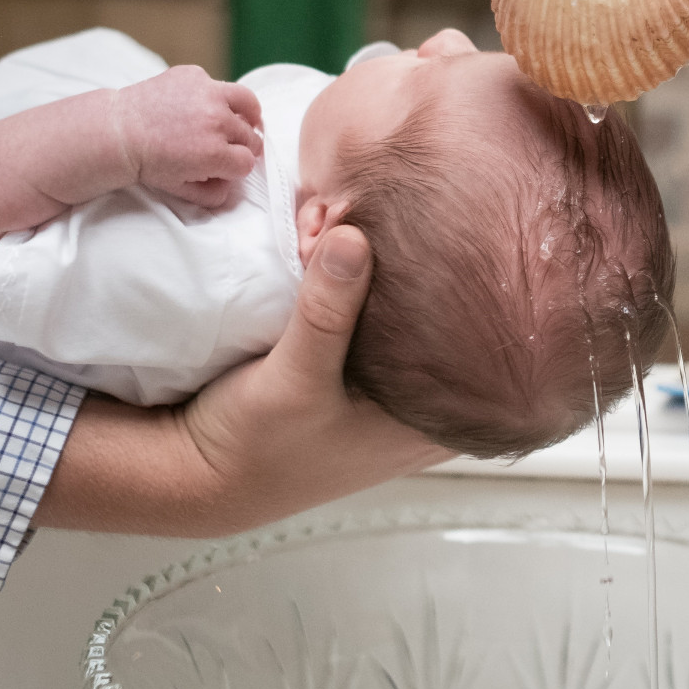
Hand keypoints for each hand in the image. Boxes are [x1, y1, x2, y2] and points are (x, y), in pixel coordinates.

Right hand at [33, 226, 450, 535]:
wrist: (200, 472)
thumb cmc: (258, 447)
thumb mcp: (295, 379)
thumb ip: (327, 313)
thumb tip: (353, 237)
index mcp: (433, 422)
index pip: (488, 351)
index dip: (487, 298)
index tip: (475, 241)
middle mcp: (420, 404)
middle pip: (451, 324)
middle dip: (437, 272)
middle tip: (431, 216)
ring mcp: (387, 387)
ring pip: (409, 315)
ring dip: (392, 273)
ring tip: (390, 219)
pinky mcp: (352, 367)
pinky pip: (372, 313)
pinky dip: (363, 282)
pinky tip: (353, 244)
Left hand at [114, 67, 263, 208]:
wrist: (119, 131)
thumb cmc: (148, 162)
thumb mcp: (181, 190)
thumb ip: (213, 194)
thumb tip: (231, 187)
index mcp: (215, 154)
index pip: (248, 162)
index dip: (239, 167)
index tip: (229, 166)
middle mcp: (216, 121)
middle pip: (250, 136)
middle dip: (242, 146)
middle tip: (230, 147)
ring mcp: (207, 94)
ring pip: (248, 103)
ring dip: (247, 115)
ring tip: (243, 120)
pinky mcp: (195, 75)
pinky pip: (218, 86)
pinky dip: (215, 96)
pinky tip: (202, 105)